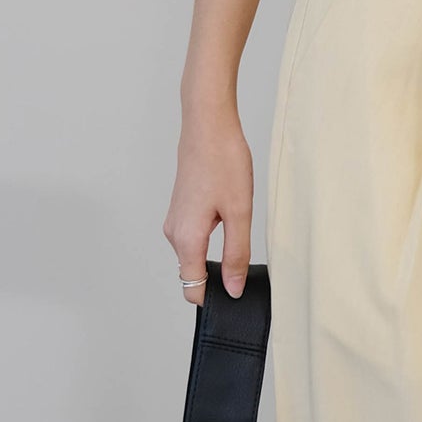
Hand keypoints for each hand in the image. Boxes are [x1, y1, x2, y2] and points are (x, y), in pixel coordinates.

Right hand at [164, 95, 253, 301]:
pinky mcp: (181, 209)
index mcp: (186, 239)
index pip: (192, 288)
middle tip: (247, 259)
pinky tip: (229, 216)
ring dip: (216, 253)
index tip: (236, 293)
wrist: (207, 125)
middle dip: (218, 276)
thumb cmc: (223, 162)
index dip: (214, 297)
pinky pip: (193, 237)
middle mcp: (174, 233)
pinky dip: (211, 238)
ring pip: (194, 254)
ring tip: (239, 229)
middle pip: (193, 273)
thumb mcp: (239, 213)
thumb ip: (236, 254)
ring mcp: (175, 220)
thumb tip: (233, 288)